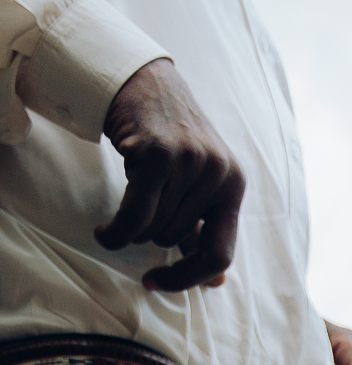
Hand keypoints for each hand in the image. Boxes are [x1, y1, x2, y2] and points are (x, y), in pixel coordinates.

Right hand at [99, 61, 244, 291]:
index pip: (220, 254)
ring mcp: (191, 162)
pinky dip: (116, 232)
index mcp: (234, 185)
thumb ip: (203, 226)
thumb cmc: (168, 138)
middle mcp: (218, 173)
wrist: (142, 82)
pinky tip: (104, 232)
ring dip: (130, 231)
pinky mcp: (158, 154)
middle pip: (176, 241)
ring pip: (154, 229)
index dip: (191, 278)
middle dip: (150, 237)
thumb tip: (215, 282)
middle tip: (136, 217)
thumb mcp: (198, 180)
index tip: (161, 282)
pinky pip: (135, 215)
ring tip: (122, 213)